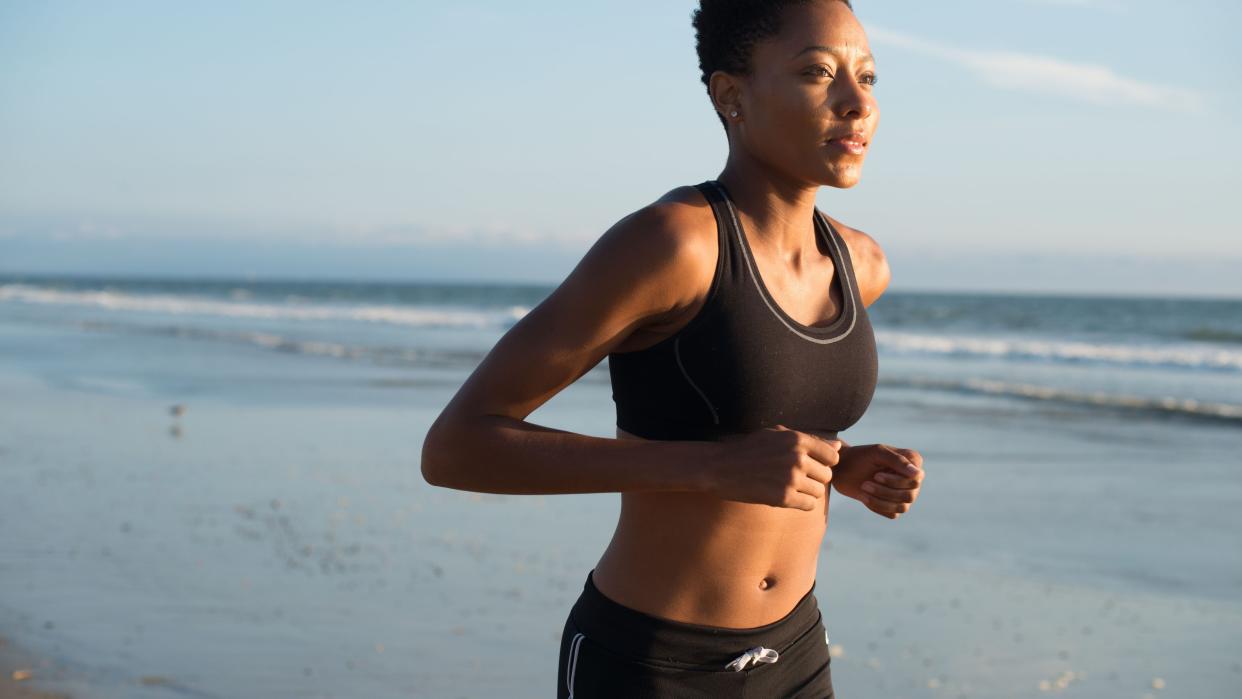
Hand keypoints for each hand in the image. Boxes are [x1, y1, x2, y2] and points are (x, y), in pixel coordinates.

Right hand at [705, 425, 841, 510]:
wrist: (719, 468)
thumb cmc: (749, 449)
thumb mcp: (777, 436)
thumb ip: (810, 440)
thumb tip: (839, 446)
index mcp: (798, 439)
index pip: (832, 456)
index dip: (823, 463)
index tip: (808, 466)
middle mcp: (797, 458)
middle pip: (827, 475)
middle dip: (814, 479)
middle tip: (794, 479)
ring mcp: (791, 478)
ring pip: (819, 492)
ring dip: (807, 492)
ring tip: (788, 487)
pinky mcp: (783, 498)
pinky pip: (809, 505)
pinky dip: (800, 504)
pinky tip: (785, 497)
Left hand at [832, 444, 923, 518]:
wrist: (842, 467)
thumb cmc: (861, 456)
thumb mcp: (877, 453)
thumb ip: (898, 461)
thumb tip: (918, 474)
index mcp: (913, 461)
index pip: (916, 479)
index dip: (897, 481)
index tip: (877, 475)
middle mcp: (912, 479)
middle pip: (909, 495)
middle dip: (885, 491)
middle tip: (865, 483)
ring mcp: (904, 493)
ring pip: (902, 507)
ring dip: (880, 500)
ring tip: (863, 488)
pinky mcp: (893, 506)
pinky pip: (892, 514)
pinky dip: (877, 507)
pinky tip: (864, 496)